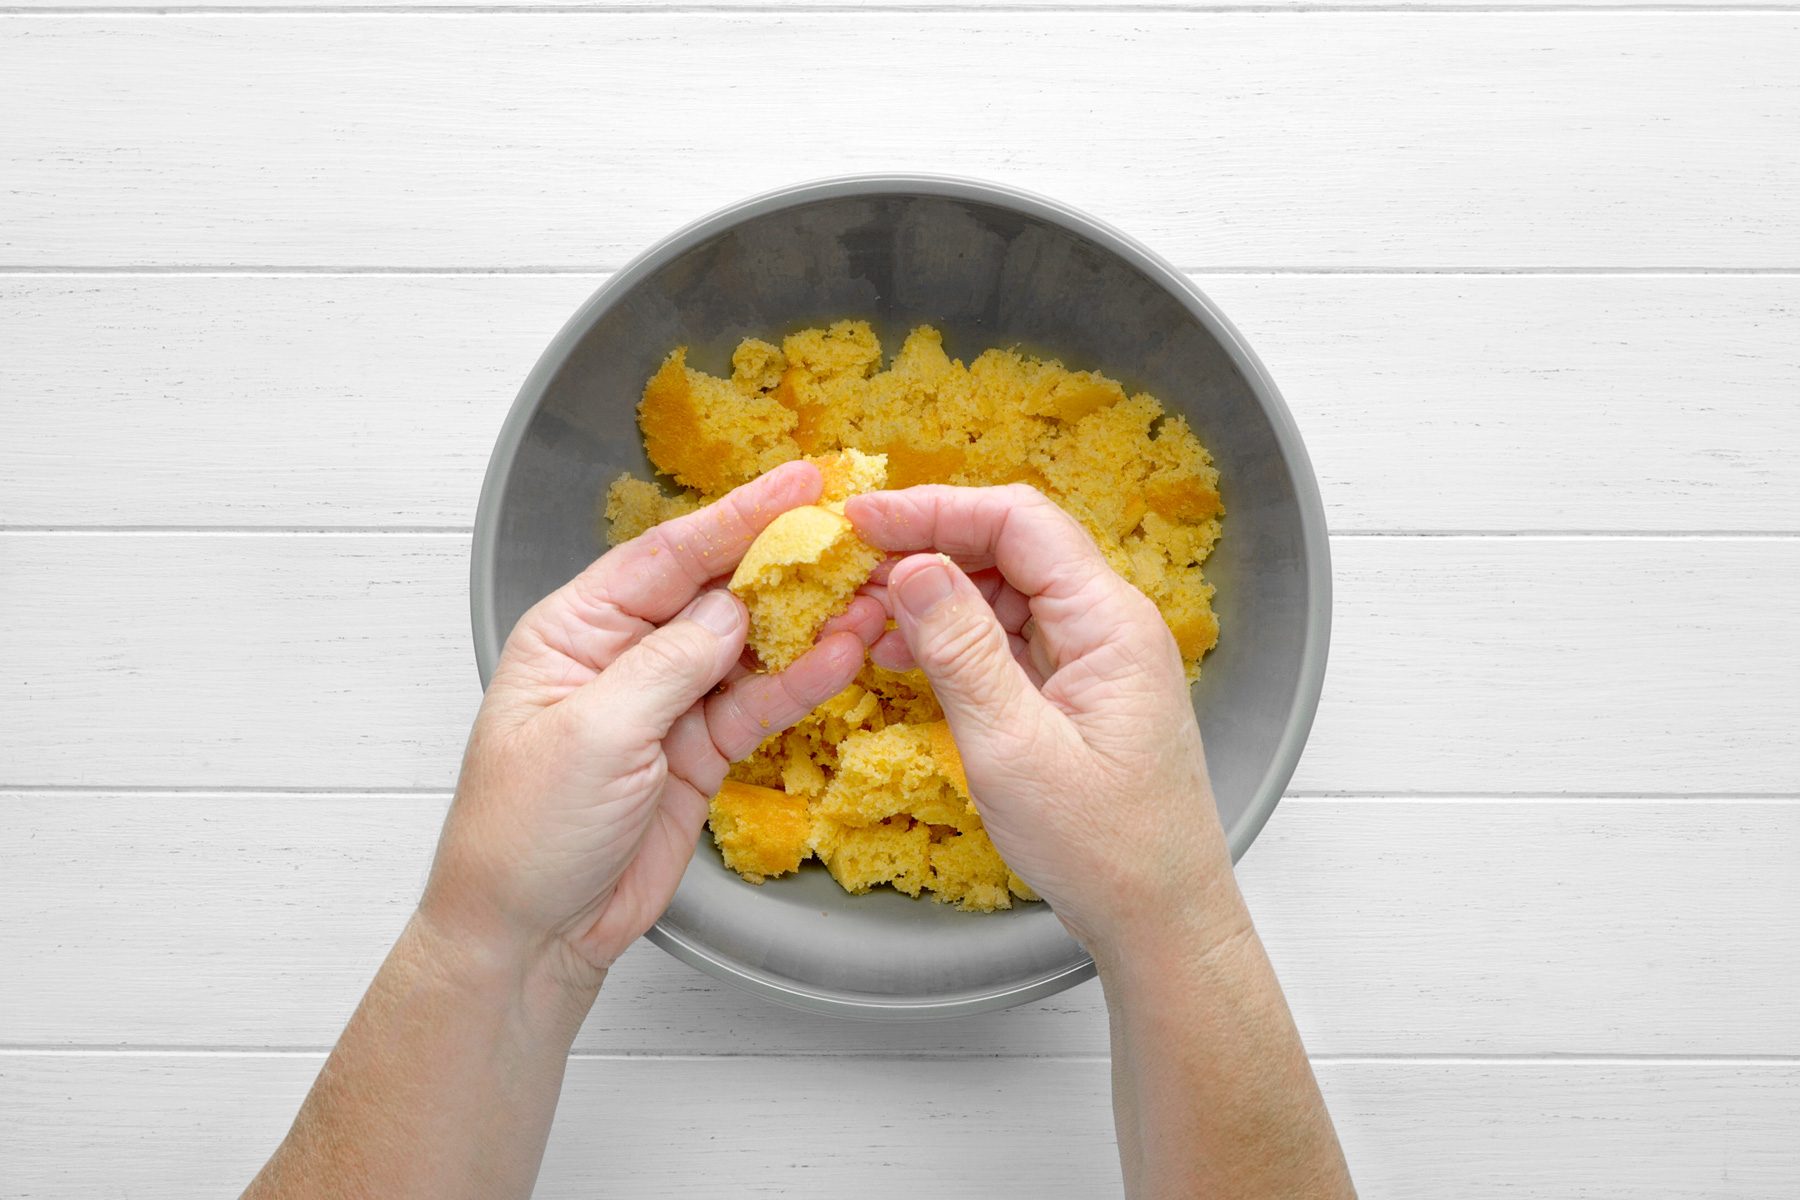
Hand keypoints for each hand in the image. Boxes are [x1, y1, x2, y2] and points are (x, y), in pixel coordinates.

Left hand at [423, 461, 885, 984]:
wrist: (530, 936)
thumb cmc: (525, 833)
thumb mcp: (595, 734)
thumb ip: (670, 663)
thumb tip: (733, 605)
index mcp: (575, 628)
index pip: (667, 554)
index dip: (738, 515)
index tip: (800, 482)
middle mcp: (621, 654)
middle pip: (715, 590)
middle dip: (784, 562)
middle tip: (854, 534)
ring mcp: (664, 704)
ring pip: (747, 647)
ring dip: (807, 624)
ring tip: (871, 597)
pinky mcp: (696, 752)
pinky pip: (756, 704)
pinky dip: (800, 683)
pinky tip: (843, 658)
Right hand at [845, 484, 1241, 954]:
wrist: (1163, 920)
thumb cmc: (1103, 848)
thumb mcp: (1013, 749)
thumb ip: (960, 652)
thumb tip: (911, 567)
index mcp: (1109, 623)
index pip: (1019, 522)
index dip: (935, 508)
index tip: (862, 517)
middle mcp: (1109, 625)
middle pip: (1012, 546)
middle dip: (929, 544)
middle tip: (850, 560)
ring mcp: (1096, 657)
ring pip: (1007, 590)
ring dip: (936, 591)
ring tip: (862, 608)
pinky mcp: (1079, 691)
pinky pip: (1011, 637)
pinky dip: (955, 635)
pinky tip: (901, 649)